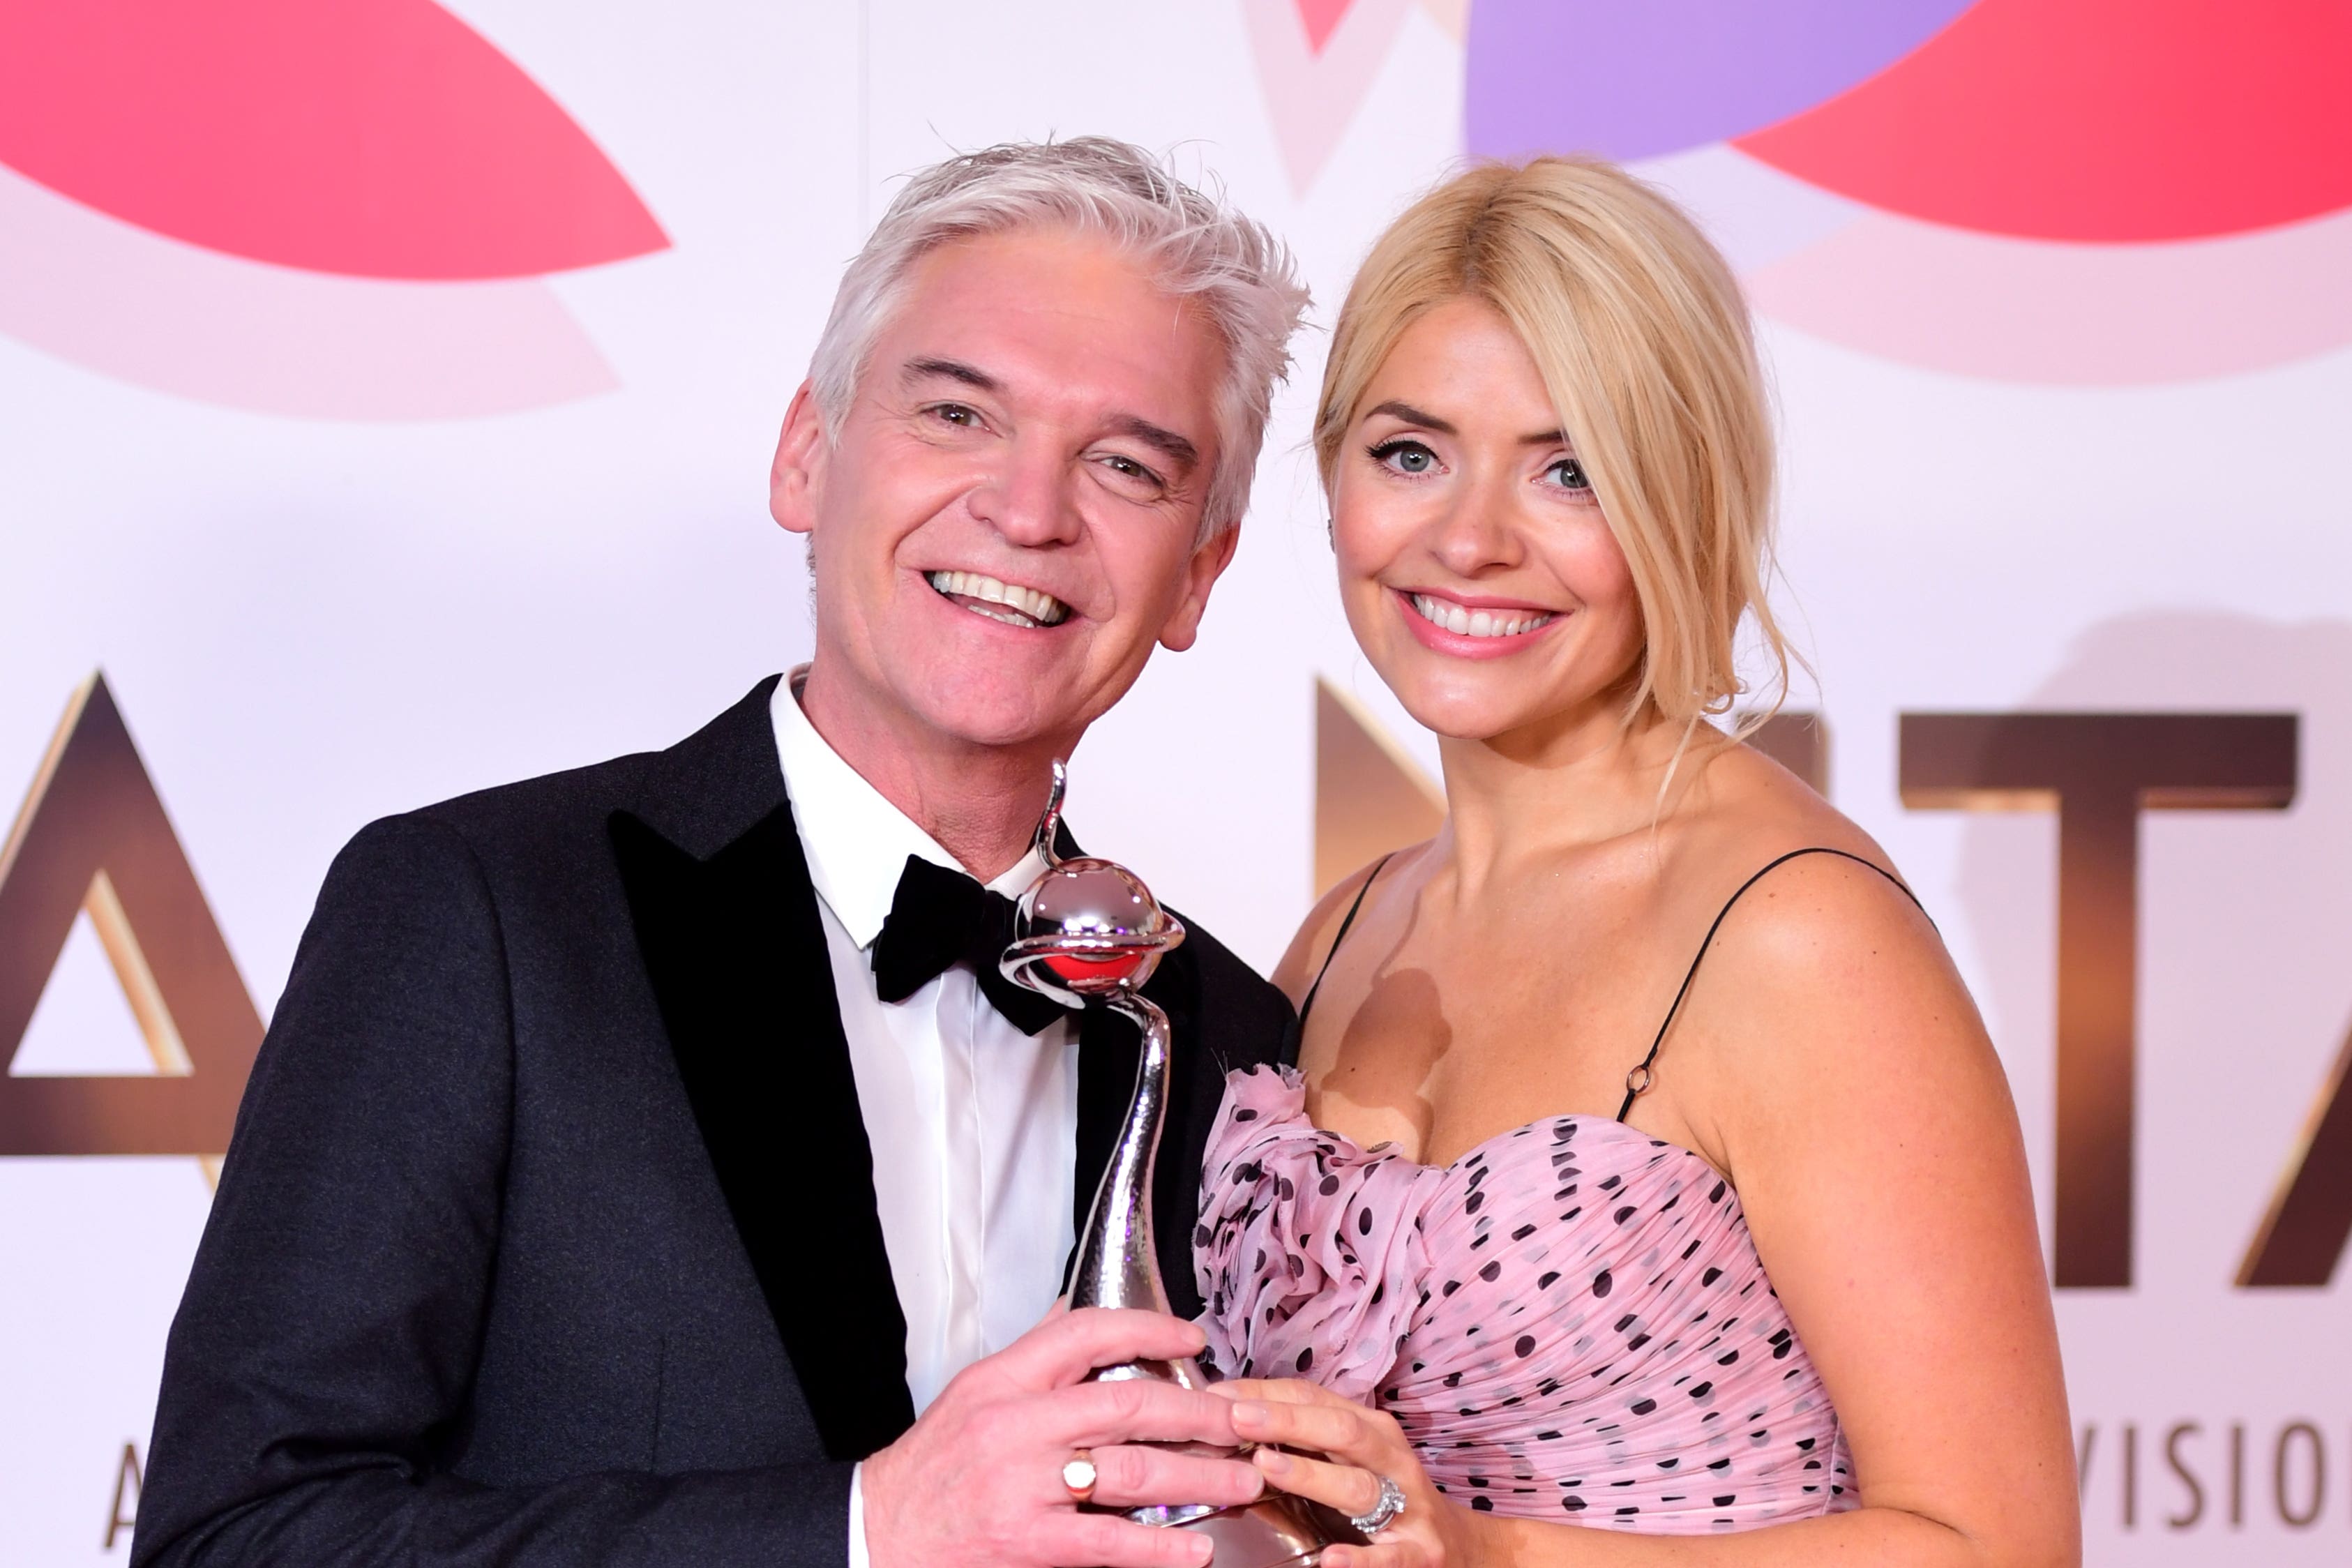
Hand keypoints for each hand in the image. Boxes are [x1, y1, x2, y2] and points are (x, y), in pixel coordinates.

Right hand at [859, 1307, 1263, 1567]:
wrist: (876, 1536)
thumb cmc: (929, 1468)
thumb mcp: (972, 1392)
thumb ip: (1031, 1355)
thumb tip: (1075, 1314)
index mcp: (1003, 1380)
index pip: (1085, 1333)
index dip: (1148, 1329)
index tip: (1193, 1341)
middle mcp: (1016, 1426)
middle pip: (1127, 1404)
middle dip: (1199, 1412)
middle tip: (1244, 1419)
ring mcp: (1023, 1486)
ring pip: (1133, 1473)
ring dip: (1199, 1476)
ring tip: (1243, 1479)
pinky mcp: (1027, 1542)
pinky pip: (1110, 1544)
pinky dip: (1160, 1546)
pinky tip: (1197, 1546)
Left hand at [1217, 1378, 1472, 1567]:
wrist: (1458, 1545)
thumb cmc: (1388, 1494)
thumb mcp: (1351, 1458)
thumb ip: (1304, 1441)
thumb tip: (1232, 1421)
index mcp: (1370, 1428)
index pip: (1314, 1398)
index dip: (1265, 1394)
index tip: (1217, 1396)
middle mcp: (1391, 1457)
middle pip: (1339, 1429)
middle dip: (1286, 1420)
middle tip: (1235, 1417)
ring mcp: (1409, 1505)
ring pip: (1358, 1485)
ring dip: (1310, 1473)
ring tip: (1265, 1466)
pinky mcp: (1420, 1553)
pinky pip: (1389, 1556)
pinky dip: (1360, 1559)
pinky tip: (1330, 1561)